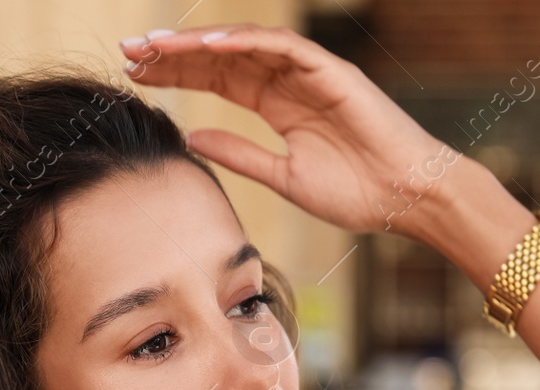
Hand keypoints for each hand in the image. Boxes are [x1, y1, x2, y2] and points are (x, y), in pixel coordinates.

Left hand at [120, 24, 470, 237]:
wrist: (409, 198)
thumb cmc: (359, 193)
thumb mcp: (284, 178)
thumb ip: (239, 154)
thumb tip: (191, 136)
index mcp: (280, 106)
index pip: (219, 78)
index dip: (178, 74)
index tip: (136, 74)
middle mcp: (290, 82)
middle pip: (222, 56)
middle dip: (176, 53)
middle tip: (129, 52)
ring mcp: (310, 73)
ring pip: (245, 44)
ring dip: (199, 42)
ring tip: (157, 46)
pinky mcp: (332, 72)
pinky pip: (283, 47)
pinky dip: (246, 42)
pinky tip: (208, 44)